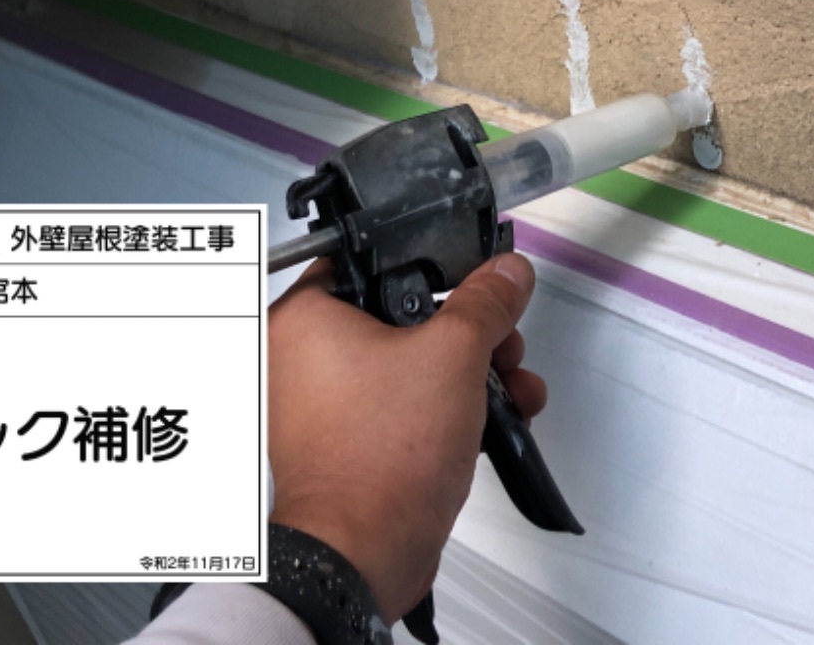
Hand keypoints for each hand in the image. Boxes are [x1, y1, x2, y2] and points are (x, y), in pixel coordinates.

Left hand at [266, 253, 547, 622]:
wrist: (365, 553)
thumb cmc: (378, 460)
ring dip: (470, 372)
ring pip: (410, 363)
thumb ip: (486, 303)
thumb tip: (506, 274)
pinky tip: (495, 419)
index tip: (471, 276)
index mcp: (305, 318)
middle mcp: (302, 359)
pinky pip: (404, 407)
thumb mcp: (454, 355)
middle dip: (469, 332)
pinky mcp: (348, 444)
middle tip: (499, 341)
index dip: (431, 264)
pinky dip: (447, 408)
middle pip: (402, 316)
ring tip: (511, 387)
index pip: (372, 260)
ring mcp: (324, 406)